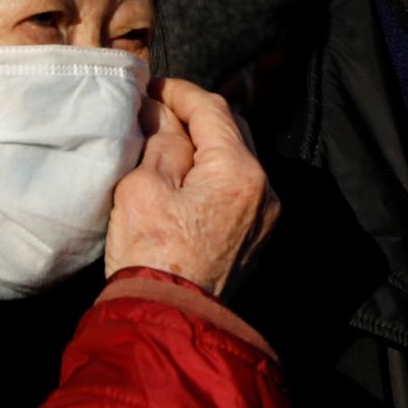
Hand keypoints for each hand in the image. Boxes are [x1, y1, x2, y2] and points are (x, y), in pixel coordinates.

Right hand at [103, 78, 278, 298]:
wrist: (168, 320)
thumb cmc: (151, 255)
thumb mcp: (143, 186)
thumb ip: (158, 141)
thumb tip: (160, 114)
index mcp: (240, 172)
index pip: (213, 110)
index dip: (180, 92)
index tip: (152, 87)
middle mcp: (264, 190)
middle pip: (233, 131)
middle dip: (195, 116)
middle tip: (157, 110)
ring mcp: (264, 217)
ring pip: (237, 161)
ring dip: (205, 145)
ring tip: (166, 141)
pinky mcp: (254, 238)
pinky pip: (238, 189)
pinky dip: (213, 173)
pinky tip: (183, 175)